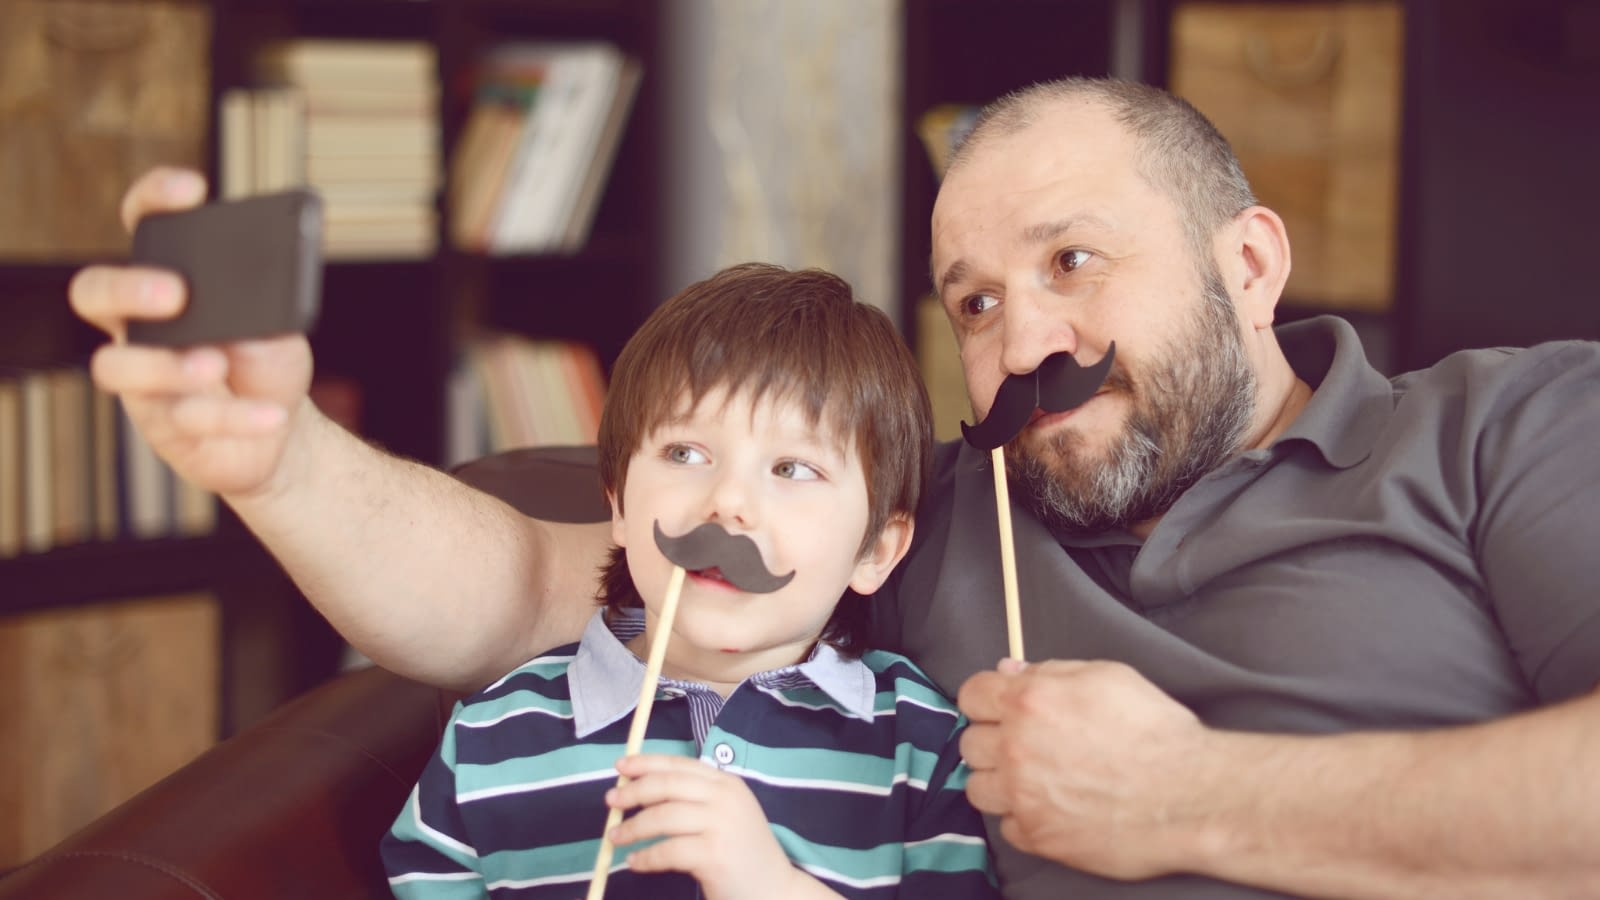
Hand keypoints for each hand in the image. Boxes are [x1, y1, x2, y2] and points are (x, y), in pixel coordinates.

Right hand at [68, 167, 313, 498]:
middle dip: (126, 287)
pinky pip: (185, 420)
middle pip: (94, 291)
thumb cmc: (265, 362)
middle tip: (176, 293)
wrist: (280, 430)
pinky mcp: (163, 426)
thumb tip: (245, 318)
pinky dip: (234, 417)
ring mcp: (143, 378)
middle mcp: (140, 325)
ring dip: (165, 366)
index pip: (146, 227)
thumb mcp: (278, 332)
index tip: (193, 190)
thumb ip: (260, 317)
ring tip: (216, 364)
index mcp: (168, 282)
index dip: (154, 199)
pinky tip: (271, 414)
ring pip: (115, 367)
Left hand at [606, 754, 825, 899]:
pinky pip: (667, 851)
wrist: (774, 889)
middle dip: (634, 792)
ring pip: (663, 817)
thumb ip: (693, 799)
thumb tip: (641, 790)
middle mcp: (726, 798)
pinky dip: (646, 856)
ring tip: (614, 837)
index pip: (679, 765)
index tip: (621, 766)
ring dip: (633, 827)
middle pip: (667, 786)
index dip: (646, 763)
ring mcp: (721, 825)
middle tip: (610, 801)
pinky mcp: (714, 854)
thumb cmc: (742, 853)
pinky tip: (635, 861)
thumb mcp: (724, 814)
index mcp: (726, 783)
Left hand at [957, 657, 1217, 880]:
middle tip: (1024, 744)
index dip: (987, 698)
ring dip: (999, 782)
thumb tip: (1011, 671)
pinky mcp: (1039, 837)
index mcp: (1030, 702)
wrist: (1190, 794)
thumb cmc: (1156, 731)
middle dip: (993, 739)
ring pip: (978, 788)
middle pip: (970, 743)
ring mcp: (1024, 797)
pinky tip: (1052, 808)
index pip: (972, 694)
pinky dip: (1024, 818)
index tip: (999, 706)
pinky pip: (1006, 826)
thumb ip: (1050, 671)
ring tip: (1032, 780)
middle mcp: (1017, 749)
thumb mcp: (1107, 676)